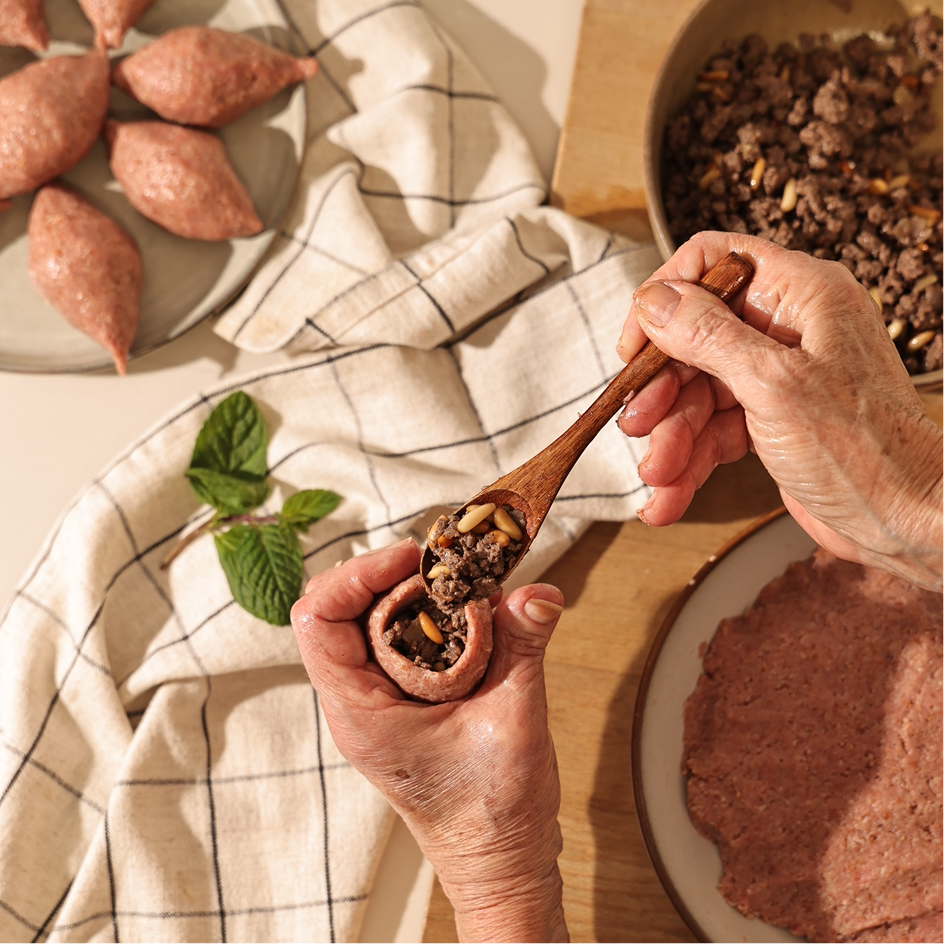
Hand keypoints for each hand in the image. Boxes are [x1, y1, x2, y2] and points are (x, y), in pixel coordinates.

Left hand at [290, 539, 568, 943]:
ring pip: (369, 623)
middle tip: (443, 568)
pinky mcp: (404, 703)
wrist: (500, 862)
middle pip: (339, 611)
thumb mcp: (515, 718)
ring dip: (411, 596)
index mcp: (361, 712)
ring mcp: (379, 704)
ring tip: (459, 588)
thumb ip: (522, 645)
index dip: (358, 575)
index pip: (318, 618)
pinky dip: (429, 618)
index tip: (413, 560)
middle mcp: (359, 704)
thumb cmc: (493, 813)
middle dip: (388, 576)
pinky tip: (470, 617)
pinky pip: (399, 642)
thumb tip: (537, 591)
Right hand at [616, 231, 943, 590]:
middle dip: (662, 390)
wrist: (907, 522)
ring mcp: (778, 377)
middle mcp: (788, 329)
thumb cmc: (865, 449)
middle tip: (637, 424)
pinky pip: (713, 431)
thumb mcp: (774, 384)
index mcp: (801, 295)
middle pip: (694, 339)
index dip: (665, 297)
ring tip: (657, 477)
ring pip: (698, 393)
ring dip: (670, 439)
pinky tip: (668, 497)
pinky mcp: (771, 421)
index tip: (635, 344)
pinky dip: (688, 464)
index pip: (714, 263)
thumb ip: (708, 336)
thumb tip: (655, 300)